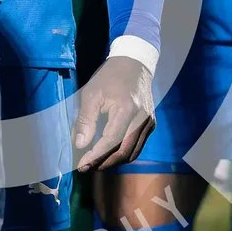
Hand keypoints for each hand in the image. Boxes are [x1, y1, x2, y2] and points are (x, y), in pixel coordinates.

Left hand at [71, 53, 154, 172]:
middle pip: (123, 152)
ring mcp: (149, 123)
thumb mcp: (91, 94)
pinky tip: (109, 154)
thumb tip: (80, 144)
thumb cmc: (110, 77)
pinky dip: (123, 154)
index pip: (111, 141)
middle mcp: (142, 119)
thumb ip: (85, 120)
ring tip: (95, 163)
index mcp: (127, 110)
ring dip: (113, 161)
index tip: (81, 164)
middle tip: (85, 167)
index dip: (95, 156)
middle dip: (103, 163)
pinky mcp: (151, 124)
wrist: (135, 64)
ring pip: (132, 153)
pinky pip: (137, 146)